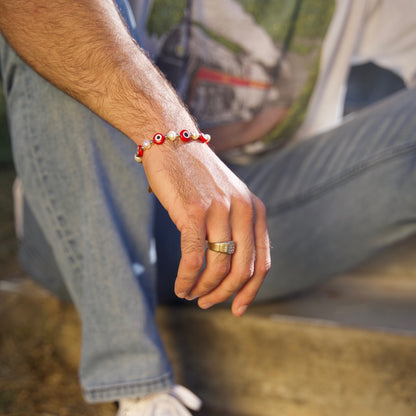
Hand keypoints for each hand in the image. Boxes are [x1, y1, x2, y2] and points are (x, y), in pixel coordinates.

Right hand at [143, 139, 270, 316]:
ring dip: (203, 289)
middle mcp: (243, 210)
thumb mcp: (228, 198)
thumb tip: (230, 268)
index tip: (237, 309)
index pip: (262, 263)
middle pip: (242, 270)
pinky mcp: (194, 211)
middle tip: (206, 303)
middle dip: (224, 294)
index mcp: (255, 210)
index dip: (250, 291)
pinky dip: (187, 279)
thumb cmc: (196, 176)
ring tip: (190, 294)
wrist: (173, 141)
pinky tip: (180, 286)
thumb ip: (236, 226)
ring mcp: (220, 210)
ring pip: (218, 267)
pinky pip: (194, 258)